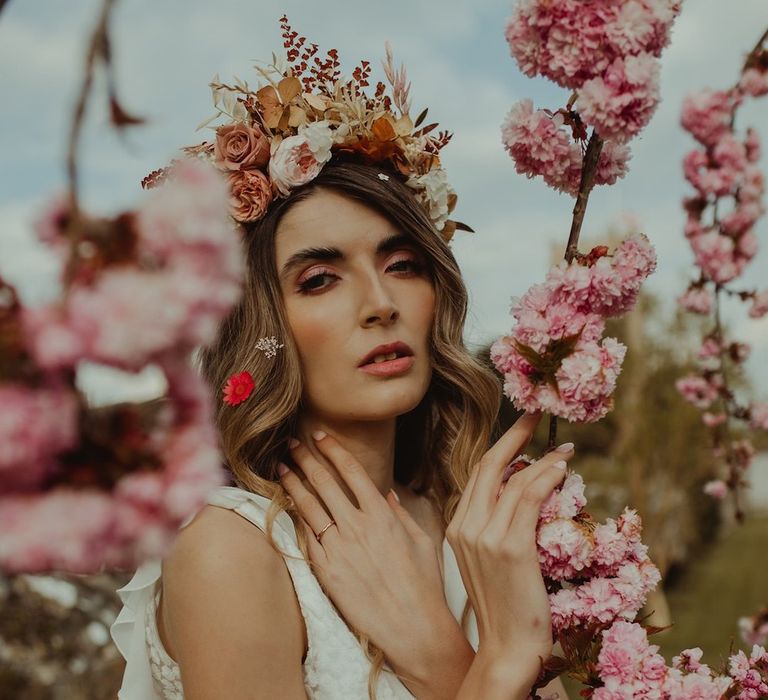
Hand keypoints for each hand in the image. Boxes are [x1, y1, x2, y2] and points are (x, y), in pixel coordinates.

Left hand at [278, 432, 470, 693]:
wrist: (413, 626)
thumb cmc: (423, 584)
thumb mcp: (420, 540)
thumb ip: (401, 514)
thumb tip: (388, 496)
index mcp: (382, 515)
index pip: (351, 471)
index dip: (333, 450)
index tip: (320, 436)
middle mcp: (357, 526)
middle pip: (324, 483)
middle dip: (305, 459)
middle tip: (291, 443)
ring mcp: (339, 549)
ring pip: (309, 507)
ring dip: (293, 484)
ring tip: (281, 468)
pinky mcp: (327, 571)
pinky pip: (307, 539)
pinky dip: (297, 520)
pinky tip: (287, 508)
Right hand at [445, 412, 574, 683]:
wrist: (507, 648)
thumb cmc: (504, 607)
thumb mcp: (488, 562)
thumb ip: (494, 529)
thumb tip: (517, 497)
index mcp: (457, 528)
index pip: (478, 476)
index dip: (500, 448)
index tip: (519, 430)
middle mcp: (465, 527)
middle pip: (488, 466)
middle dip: (513, 436)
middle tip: (535, 416)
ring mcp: (485, 536)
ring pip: (513, 480)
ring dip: (541, 458)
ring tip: (564, 449)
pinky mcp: (510, 547)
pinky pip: (529, 498)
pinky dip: (547, 476)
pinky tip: (562, 467)